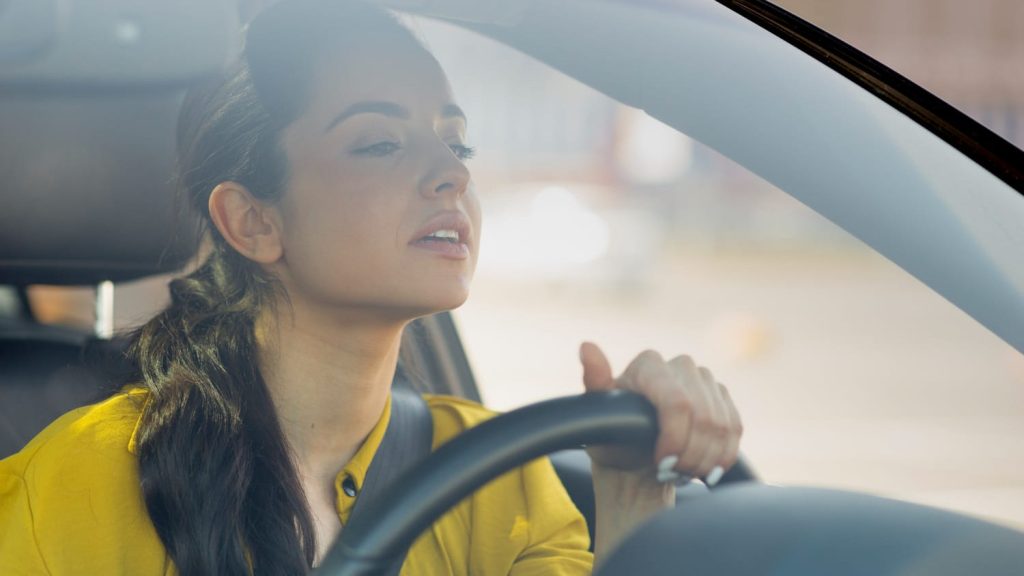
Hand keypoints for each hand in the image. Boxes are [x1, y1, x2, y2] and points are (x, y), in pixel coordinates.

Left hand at [580, 342, 742, 484]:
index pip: (678, 403)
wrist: (634, 458)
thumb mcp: (597, 419)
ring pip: (723, 426)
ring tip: (682, 473)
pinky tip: (703, 469)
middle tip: (671, 474)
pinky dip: (722, 456)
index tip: (662, 465)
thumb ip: (594, 382)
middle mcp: (680, 365)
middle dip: (690, 456)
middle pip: (705, 417)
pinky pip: (735, 429)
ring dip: (705, 459)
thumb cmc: (612, 438)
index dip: (676, 439)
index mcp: (649, 364)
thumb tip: (586, 346)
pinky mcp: (722, 397)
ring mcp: (704, 379)